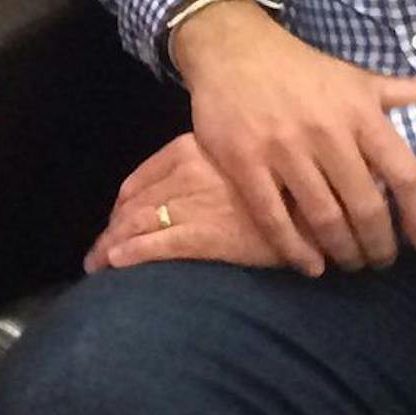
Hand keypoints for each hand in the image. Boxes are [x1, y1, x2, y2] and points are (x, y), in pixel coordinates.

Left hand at [87, 134, 285, 271]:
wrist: (318, 200)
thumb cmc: (284, 181)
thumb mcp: (240, 160)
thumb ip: (210, 168)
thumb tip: (184, 193)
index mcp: (192, 149)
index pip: (141, 178)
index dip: (121, 203)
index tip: (114, 222)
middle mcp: (187, 172)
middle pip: (133, 202)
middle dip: (111, 229)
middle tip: (97, 251)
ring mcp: (194, 202)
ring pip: (137, 223)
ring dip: (111, 245)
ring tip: (98, 264)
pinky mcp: (204, 234)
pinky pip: (156, 245)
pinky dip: (130, 254)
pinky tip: (115, 265)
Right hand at [171, 0, 415, 274]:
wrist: (233, 48)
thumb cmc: (303, 69)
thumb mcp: (357, 77)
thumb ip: (402, 93)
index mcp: (360, 113)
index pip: (406, 174)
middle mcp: (327, 133)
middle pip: (366, 207)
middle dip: (379, 245)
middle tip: (381, 260)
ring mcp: (283, 149)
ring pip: (323, 218)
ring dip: (343, 251)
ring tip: (351, 263)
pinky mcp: (244, 162)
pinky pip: (274, 218)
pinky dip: (296, 250)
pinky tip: (311, 265)